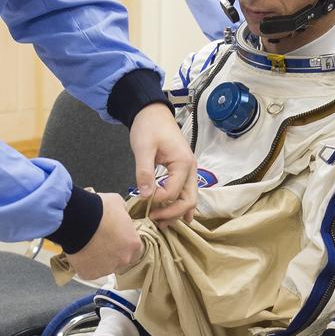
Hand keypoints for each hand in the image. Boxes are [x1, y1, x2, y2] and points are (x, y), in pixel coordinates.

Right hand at [67, 193, 142, 279]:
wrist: (77, 218)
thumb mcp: (118, 203)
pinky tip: (80, 251)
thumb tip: (121, 215)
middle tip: (101, 240)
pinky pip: (89, 270)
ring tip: (88, 245)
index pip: (136, 249)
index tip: (117, 237)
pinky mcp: (89, 274)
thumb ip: (123, 214)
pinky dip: (85, 263)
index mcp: (134, 245)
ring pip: (105, 267)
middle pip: (121, 260)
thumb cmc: (99, 209)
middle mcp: (123, 260)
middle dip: (113, 252)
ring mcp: (106, 269)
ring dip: (99, 258)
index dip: (125, 243)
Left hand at [129, 104, 196, 226]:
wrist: (153, 113)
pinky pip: (186, 193)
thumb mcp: (143, 148)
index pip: (174, 192)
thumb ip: (145, 172)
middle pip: (189, 200)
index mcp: (183, 163)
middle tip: (154, 220)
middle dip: (172, 213)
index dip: (158, 201)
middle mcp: (191, 169)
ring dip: (177, 213)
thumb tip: (145, 196)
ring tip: (161, 223)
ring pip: (190, 199)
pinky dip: (181, 206)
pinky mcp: (183, 172)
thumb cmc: (149, 127)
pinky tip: (175, 217)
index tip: (143, 201)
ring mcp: (190, 171)